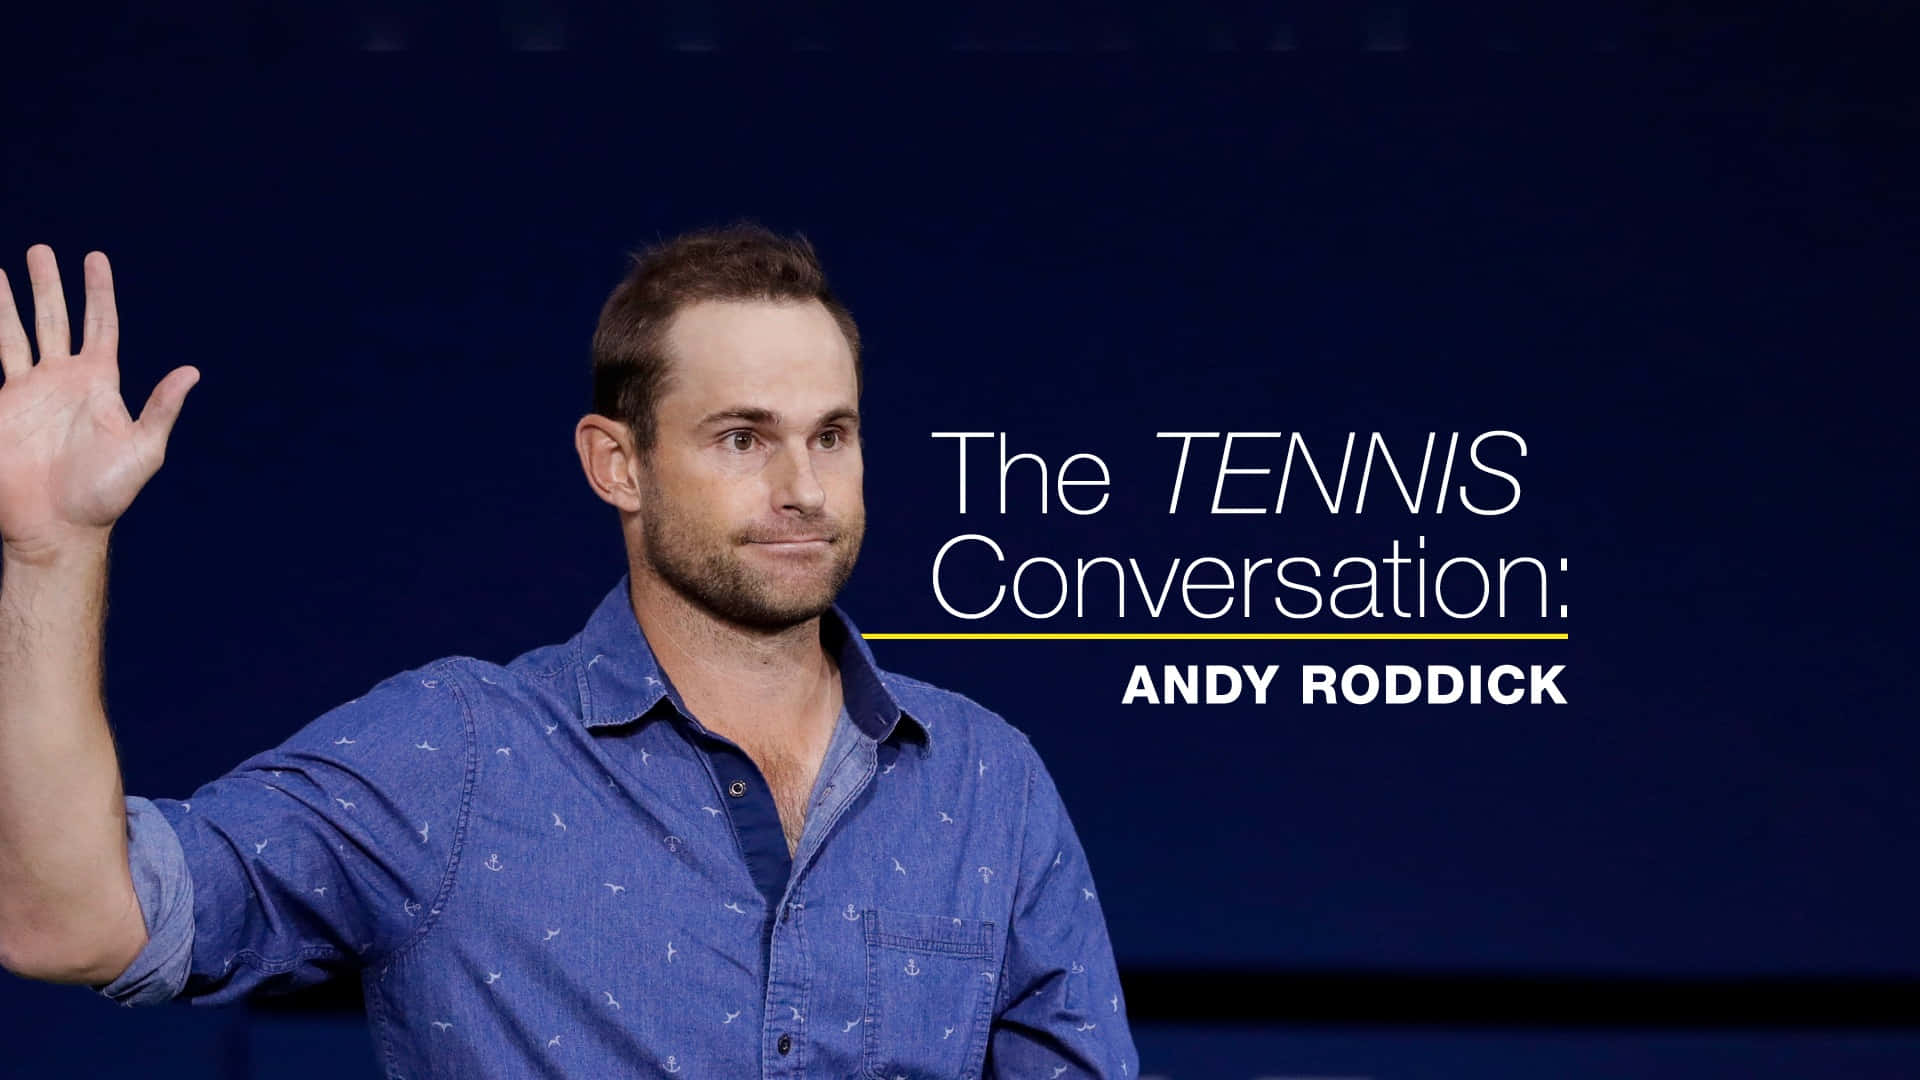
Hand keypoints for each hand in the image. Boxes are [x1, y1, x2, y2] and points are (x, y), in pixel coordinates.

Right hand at [0, 245, 198, 562]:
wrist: (57, 526)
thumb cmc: (105, 494)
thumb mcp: (144, 449)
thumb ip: (162, 408)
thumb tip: (192, 371)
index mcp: (99, 382)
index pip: (100, 324)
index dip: (98, 292)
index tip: (94, 257)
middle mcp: (62, 380)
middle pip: (54, 319)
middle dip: (47, 285)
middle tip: (40, 249)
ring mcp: (28, 391)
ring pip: (16, 333)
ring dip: (8, 302)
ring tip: (1, 269)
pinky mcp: (0, 407)